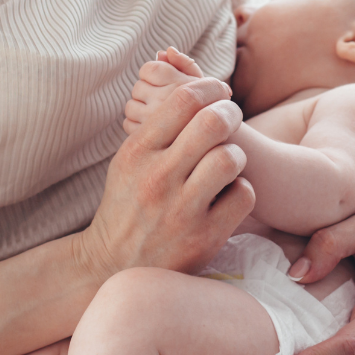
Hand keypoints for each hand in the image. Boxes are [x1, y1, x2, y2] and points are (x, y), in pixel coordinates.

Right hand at [82, 72, 253, 280]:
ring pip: (230, 158)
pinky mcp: (204, 237)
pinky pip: (243, 195)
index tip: (219, 93)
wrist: (110, 266)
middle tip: (232, 118)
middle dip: (230, 113)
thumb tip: (196, 90)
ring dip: (237, 155)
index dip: (210, 88)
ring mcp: (182, 209)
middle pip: (213, 122)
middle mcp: (158, 178)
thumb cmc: (127, 204)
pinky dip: (241, 190)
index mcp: (137, 152)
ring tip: (228, 161)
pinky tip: (229, 193)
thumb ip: (158, 127)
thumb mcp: (128, 160)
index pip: (184, 100)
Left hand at [123, 47, 206, 134]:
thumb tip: (164, 51)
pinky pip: (128, 124)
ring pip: (131, 107)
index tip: (163, 83)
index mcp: (181, 85)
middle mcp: (168, 102)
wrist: (221, 145)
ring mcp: (156, 122)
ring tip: (158, 115)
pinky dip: (136, 125)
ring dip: (140, 109)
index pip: (148, 69)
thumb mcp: (205, 84)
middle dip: (147, 92)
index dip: (152, 74)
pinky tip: (154, 129)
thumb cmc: (212, 110)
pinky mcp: (148, 141)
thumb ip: (184, 63)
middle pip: (137, 87)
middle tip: (163, 101)